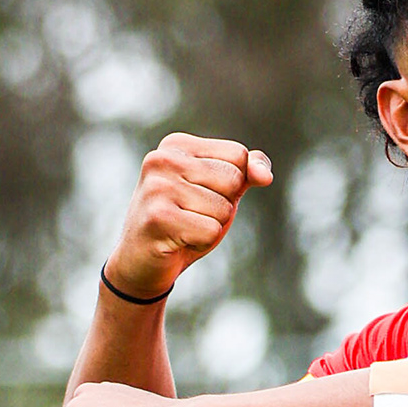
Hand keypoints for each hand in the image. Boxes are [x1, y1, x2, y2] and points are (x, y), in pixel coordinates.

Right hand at [103, 133, 272, 302]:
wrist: (141, 262)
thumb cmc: (184, 222)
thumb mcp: (219, 192)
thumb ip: (246, 173)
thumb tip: (266, 176)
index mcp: (177, 144)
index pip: (238, 155)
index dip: (232, 185)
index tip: (200, 196)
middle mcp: (163, 158)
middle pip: (234, 180)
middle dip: (223, 207)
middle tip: (191, 216)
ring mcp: (157, 187)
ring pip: (224, 208)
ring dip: (210, 228)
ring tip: (183, 228)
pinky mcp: (158, 217)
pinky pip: (211, 231)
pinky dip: (201, 243)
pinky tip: (177, 241)